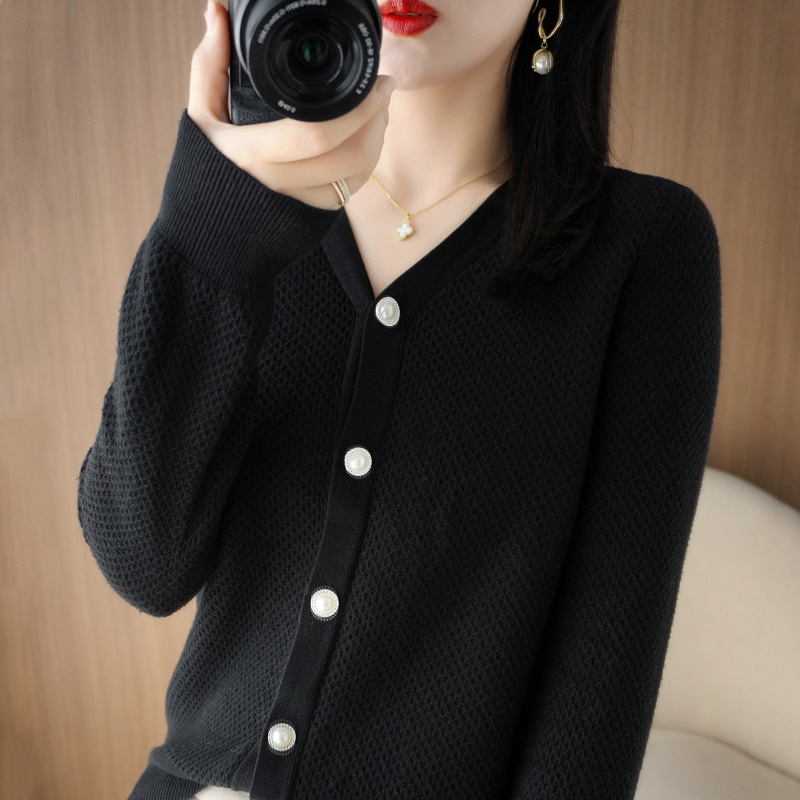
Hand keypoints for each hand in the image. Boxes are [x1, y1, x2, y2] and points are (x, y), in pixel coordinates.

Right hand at [188, 0, 395, 209]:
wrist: (206, 232)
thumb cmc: (202, 168)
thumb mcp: (199, 115)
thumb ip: (210, 62)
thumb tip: (216, 11)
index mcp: (252, 154)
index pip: (317, 133)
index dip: (357, 108)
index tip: (377, 82)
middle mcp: (278, 184)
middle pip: (349, 157)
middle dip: (376, 121)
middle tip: (384, 93)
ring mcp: (298, 205)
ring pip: (355, 177)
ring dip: (376, 143)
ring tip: (378, 114)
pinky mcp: (311, 219)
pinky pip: (349, 193)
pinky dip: (365, 166)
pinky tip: (365, 143)